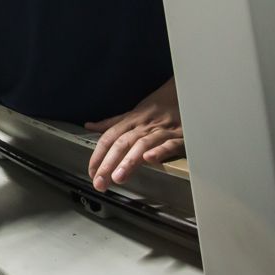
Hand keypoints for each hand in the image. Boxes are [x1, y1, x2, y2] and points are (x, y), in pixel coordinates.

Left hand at [85, 77, 183, 191]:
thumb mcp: (133, 112)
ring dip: (129, 161)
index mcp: (131, 120)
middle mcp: (143, 125)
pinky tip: (149, 159)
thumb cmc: (157, 106)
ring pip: (142, 144)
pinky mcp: (179, 136)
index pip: (109, 137)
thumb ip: (112, 123)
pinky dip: (159, 150)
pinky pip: (169, 143)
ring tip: (118, 177)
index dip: (98, 155)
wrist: (184, 93)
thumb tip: (90, 126)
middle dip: (109, 163)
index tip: (91, 171)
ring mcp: (161, 130)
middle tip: (100, 181)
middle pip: (122, 143)